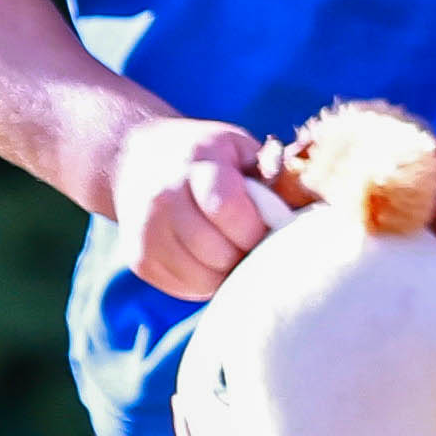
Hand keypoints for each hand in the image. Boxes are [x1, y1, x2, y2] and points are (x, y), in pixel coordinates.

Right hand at [104, 116, 289, 303]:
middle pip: (216, 250)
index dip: (257, 227)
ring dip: (228, 273)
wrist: (133, 159)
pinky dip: (207, 282)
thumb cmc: (204, 155)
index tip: (269, 226)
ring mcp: (145, 232)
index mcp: (196, 162)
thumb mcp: (237, 147)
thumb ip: (268, 174)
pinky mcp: (139, 260)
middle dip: (246, 253)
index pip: (228, 208)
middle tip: (256, 243)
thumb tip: (302, 211)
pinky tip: (212, 260)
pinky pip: (184, 288)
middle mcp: (163, 197)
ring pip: (201, 277)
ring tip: (236, 251)